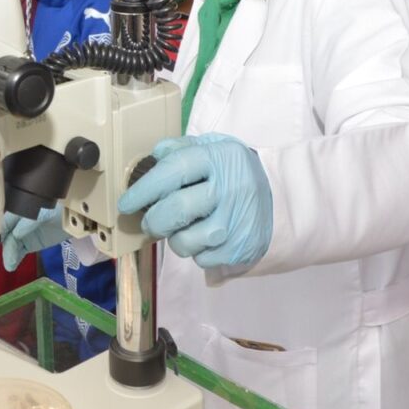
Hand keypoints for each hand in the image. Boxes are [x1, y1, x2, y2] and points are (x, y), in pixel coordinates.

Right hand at [1, 208, 66, 271]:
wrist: (71, 218)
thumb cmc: (56, 210)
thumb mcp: (42, 213)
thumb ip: (28, 223)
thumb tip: (16, 234)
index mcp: (18, 212)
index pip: (5, 223)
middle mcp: (18, 223)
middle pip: (7, 236)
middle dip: (7, 248)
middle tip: (8, 258)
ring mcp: (23, 234)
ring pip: (12, 245)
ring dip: (10, 255)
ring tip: (10, 265)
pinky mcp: (30, 244)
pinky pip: (19, 251)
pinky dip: (15, 258)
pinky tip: (11, 265)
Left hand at [118, 133, 272, 269]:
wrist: (282, 200)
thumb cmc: (235, 173)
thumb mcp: (215, 148)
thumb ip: (183, 148)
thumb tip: (155, 154)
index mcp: (220, 159)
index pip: (173, 171)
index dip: (144, 189)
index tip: (126, 203)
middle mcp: (230, 190)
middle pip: (175, 211)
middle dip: (153, 220)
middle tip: (150, 222)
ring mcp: (236, 223)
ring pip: (184, 242)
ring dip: (175, 239)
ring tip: (185, 228)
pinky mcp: (240, 249)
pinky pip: (201, 260)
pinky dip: (196, 252)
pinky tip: (206, 238)